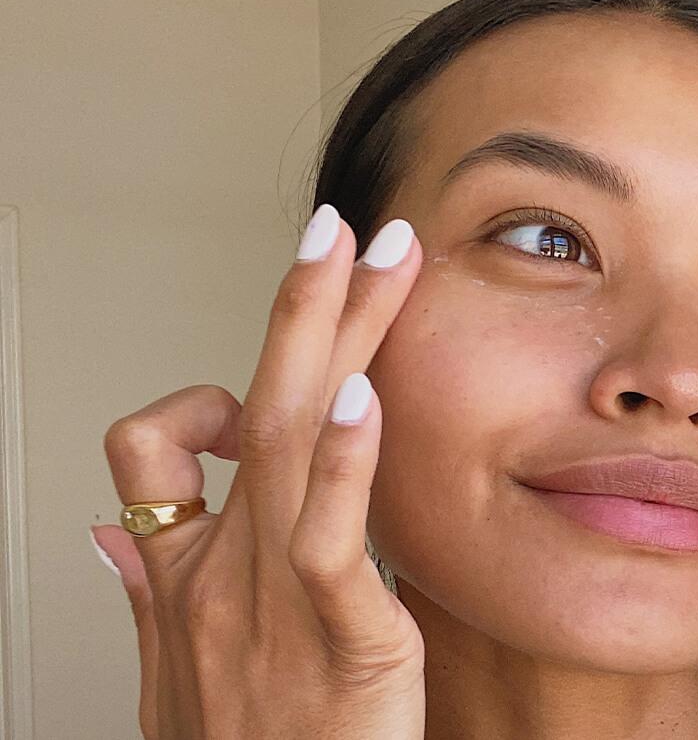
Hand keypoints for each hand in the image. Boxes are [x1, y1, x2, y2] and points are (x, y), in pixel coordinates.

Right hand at [94, 207, 425, 738]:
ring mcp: (273, 598)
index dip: (196, 400)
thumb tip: (117, 528)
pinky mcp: (339, 638)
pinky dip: (340, 463)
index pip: (156, 447)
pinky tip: (359, 398)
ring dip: (331, 335)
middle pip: (252, 405)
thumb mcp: (175, 676)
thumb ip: (148, 591)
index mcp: (192, 572)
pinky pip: (327, 538)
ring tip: (372, 258)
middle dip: (298, 304)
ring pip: (289, 439)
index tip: (252, 397)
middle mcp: (224, 570)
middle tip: (336, 228)